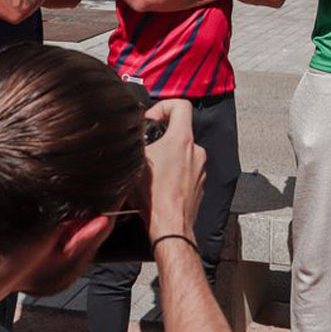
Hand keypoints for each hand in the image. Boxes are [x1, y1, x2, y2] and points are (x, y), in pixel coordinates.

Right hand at [142, 99, 205, 240]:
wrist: (170, 226)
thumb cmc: (155, 200)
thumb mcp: (135, 162)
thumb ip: (136, 142)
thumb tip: (130, 134)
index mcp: (182, 140)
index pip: (180, 105)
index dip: (163, 106)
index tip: (152, 118)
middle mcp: (196, 152)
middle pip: (179, 130)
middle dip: (162, 137)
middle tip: (147, 149)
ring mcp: (200, 169)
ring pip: (182, 152)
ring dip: (167, 157)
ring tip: (151, 171)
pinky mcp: (199, 184)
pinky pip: (186, 170)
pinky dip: (174, 173)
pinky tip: (160, 184)